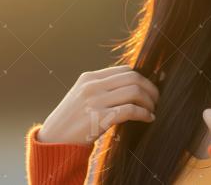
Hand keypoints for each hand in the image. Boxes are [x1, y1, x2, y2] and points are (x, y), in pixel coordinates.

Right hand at [37, 65, 158, 144]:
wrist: (54, 140)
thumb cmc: (72, 121)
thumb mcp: (82, 96)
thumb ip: (101, 88)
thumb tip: (130, 86)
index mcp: (89, 78)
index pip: (124, 70)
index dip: (142, 78)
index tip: (149, 89)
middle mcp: (92, 86)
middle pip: (133, 78)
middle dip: (150, 88)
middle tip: (156, 99)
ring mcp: (94, 101)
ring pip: (134, 92)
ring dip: (149, 101)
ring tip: (152, 110)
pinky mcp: (98, 118)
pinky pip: (130, 110)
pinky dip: (143, 113)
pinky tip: (148, 118)